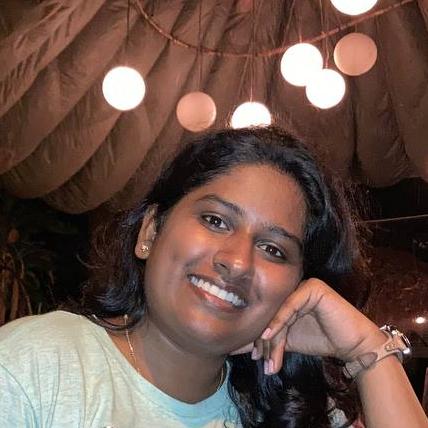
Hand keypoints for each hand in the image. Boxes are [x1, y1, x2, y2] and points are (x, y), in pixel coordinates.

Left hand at [232, 278, 385, 374]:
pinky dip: (278, 322)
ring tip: (265, 358)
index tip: (252, 356)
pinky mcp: (313, 287)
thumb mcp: (286, 341)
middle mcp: (292, 287)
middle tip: (259, 359)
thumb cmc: (320, 340)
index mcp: (285, 296)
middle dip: (264, 340)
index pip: (267, 315)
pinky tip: (268, 335)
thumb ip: (266, 341)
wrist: (352, 345)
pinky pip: (290, 306)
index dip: (258, 336)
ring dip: (271, 337)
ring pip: (279, 312)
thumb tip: (236, 346)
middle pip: (271, 313)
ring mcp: (303, 285)